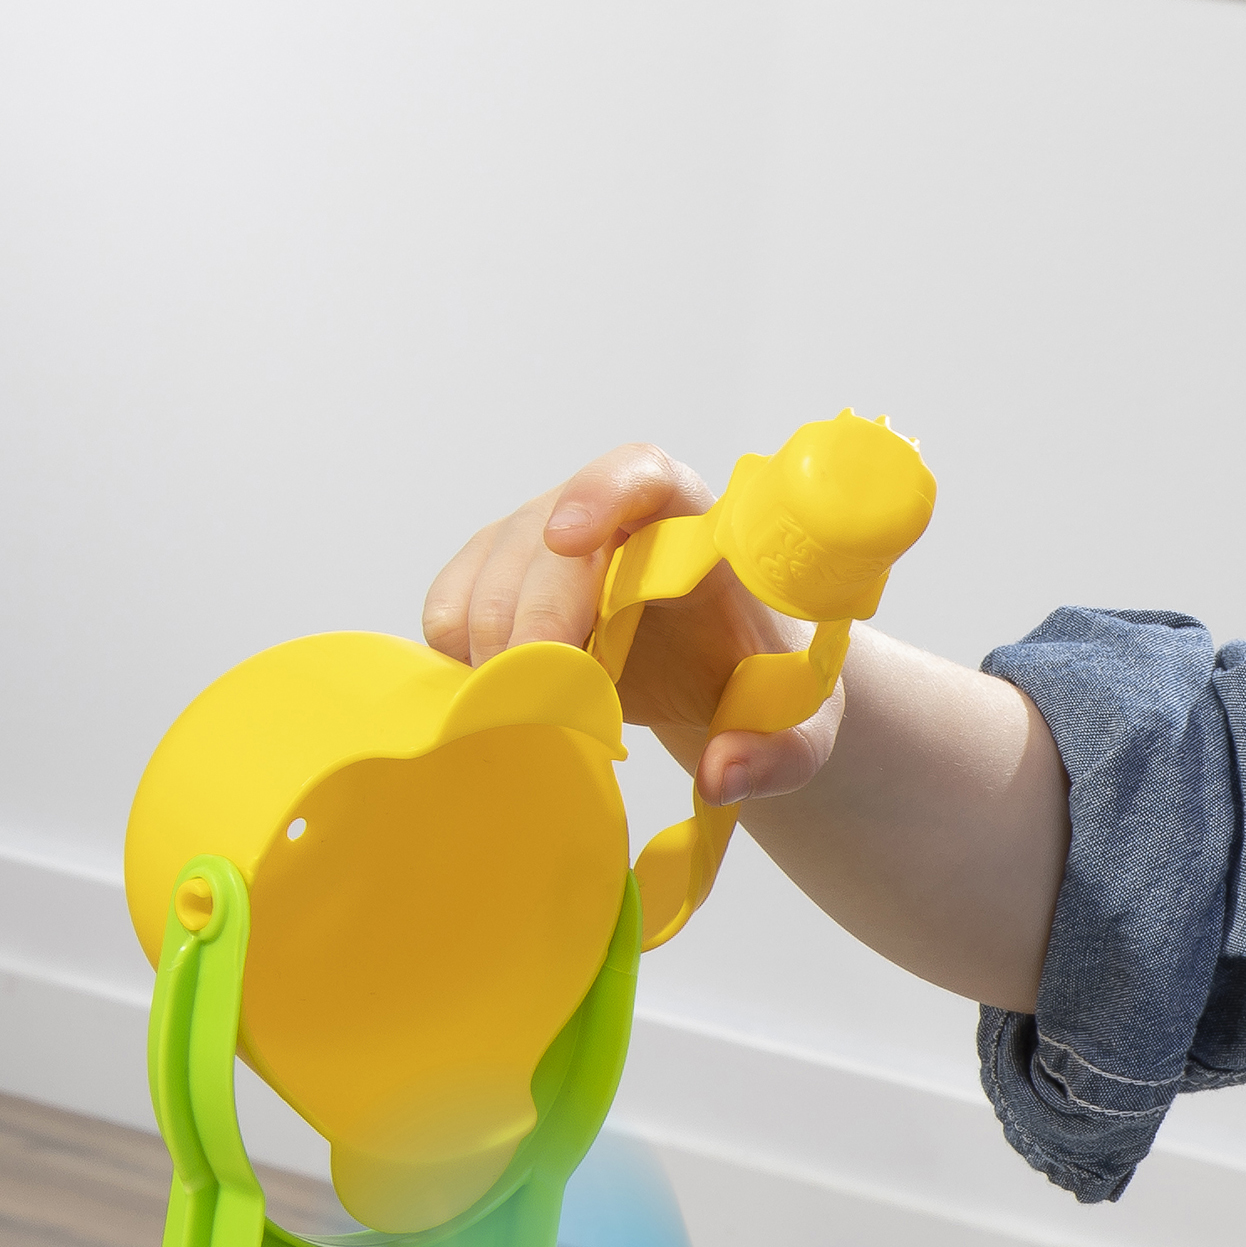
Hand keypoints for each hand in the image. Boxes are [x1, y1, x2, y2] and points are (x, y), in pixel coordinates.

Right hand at [421, 445, 833, 804]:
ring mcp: (541, 537)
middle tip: (542, 698)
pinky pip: (449, 608)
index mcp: (694, 520)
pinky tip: (502, 699)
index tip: (568, 539)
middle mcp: (608, 512)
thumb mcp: (796, 726)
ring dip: (494, 650)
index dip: (599, 494)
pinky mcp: (496, 575)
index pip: (640, 473)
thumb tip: (722, 774)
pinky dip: (459, 659)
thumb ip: (778, 753)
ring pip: (485, 575)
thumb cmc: (756, 679)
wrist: (714, 676)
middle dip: (534, 620)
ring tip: (537, 712)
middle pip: (543, 540)